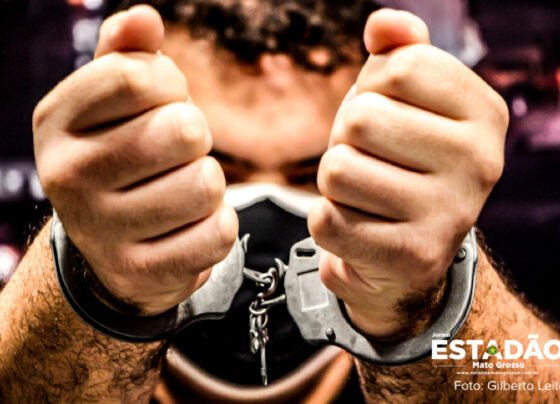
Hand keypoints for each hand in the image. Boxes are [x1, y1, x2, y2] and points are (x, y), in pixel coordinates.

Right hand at [33, 6, 237, 314]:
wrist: (111, 247)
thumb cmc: (122, 159)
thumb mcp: (112, 104)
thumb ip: (127, 57)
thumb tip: (145, 18)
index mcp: (57, 122)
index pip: (141, 78)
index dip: (171, 87)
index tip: (161, 105)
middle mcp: (69, 176)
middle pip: (183, 131)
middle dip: (194, 139)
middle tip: (173, 156)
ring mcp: (102, 231)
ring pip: (207, 185)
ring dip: (207, 185)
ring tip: (178, 192)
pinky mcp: (141, 272)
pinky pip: (218, 233)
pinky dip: (216, 226)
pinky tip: (187, 228)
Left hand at [308, 9, 507, 337]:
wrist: (411, 253)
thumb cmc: (402, 165)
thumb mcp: (408, 103)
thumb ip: (400, 52)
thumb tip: (383, 25)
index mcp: (484, 112)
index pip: (399, 67)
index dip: (372, 91)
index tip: (388, 120)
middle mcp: (479, 162)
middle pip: (359, 120)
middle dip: (346, 141)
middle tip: (372, 164)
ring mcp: (449, 214)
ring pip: (337, 171)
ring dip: (336, 185)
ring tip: (367, 197)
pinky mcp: (412, 257)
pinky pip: (327, 221)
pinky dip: (329, 222)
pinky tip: (361, 228)